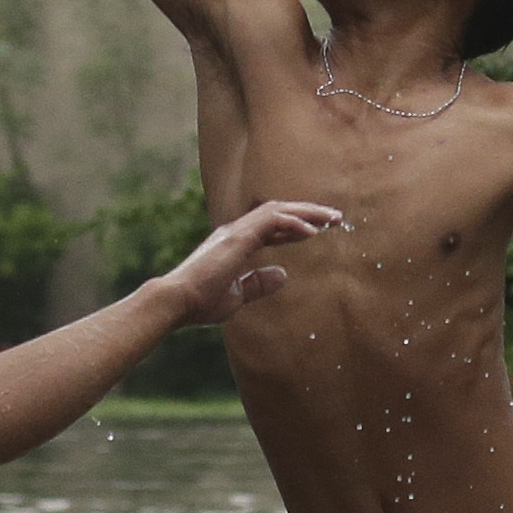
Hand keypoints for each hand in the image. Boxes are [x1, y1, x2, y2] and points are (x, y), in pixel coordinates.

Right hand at [162, 198, 345, 318]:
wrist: (176, 302)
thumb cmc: (200, 302)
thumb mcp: (236, 296)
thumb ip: (257, 284)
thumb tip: (283, 274)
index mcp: (234, 243)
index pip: (271, 227)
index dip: (296, 227)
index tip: (320, 231)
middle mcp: (235, 231)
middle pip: (278, 212)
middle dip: (308, 213)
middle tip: (336, 218)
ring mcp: (236, 231)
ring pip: (277, 209)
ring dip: (307, 212)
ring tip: (332, 218)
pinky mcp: (238, 237)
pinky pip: (272, 220)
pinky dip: (294, 223)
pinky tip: (313, 233)